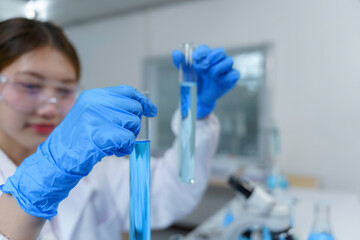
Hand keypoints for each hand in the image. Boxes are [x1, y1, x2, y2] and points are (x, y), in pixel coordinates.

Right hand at [0, 86, 156, 219]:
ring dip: (128, 138)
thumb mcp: (92, 115)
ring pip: (133, 125)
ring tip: (112, 144)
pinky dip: (125, 148)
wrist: (57, 159)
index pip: (127, 91)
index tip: (152, 110)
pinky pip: (128, 140)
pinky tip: (113, 151)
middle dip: (133, 125)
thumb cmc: (78, 140)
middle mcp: (95, 102)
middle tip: (121, 135)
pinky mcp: (100, 135)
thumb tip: (143, 106)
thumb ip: (113, 108)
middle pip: (134, 108)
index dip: (143, 101)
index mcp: (94, 95)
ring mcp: (96, 118)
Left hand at [173, 44, 239, 118]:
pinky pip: (234, 74)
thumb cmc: (194, 81)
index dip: (201, 52)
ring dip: (218, 67)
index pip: (206, 49)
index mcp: (206, 57)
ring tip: (210, 75)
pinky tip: (218, 80)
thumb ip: (181, 63)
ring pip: (229, 61)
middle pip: (220, 52)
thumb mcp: (186, 72)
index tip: (195, 58)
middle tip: (203, 66)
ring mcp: (225, 69)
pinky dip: (227, 76)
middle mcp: (217, 61)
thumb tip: (175, 53)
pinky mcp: (231, 79)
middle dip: (212, 57)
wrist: (199, 97)